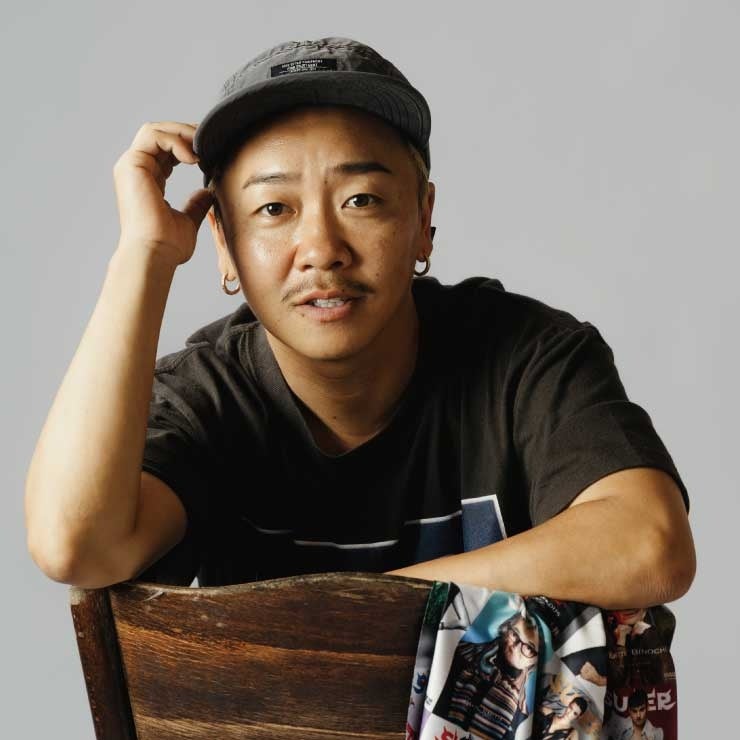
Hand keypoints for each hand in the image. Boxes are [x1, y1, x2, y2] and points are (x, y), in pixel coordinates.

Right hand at [113, 121, 213, 266]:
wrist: (154, 254)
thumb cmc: (167, 246)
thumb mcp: (188, 221)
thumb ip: (196, 204)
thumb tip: (207, 192)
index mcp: (148, 180)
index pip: (166, 150)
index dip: (188, 145)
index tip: (211, 153)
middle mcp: (136, 170)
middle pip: (160, 133)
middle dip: (186, 133)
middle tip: (210, 143)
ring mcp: (131, 166)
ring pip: (155, 130)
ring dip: (182, 133)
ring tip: (203, 148)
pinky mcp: (132, 165)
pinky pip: (154, 137)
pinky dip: (176, 142)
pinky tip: (194, 159)